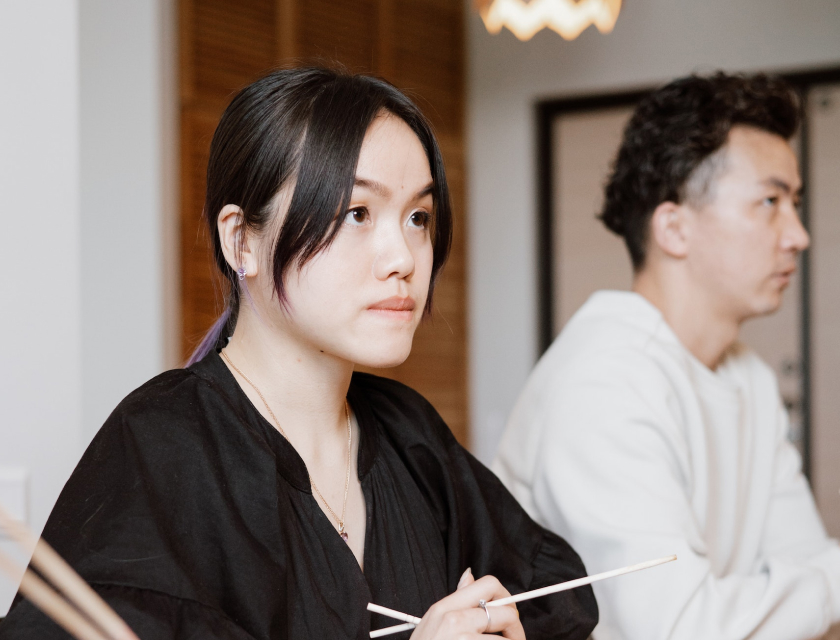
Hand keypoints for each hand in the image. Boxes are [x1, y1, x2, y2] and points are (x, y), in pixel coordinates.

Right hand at [409, 568, 523, 638]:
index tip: (507, 612)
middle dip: (516, 628)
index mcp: (444, 607)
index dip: (506, 598)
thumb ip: (454, 601)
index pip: (489, 584)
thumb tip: (469, 575)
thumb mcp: (431, 624)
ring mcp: (463, 639)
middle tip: (515, 639)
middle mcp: (454, 619)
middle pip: (505, 613)